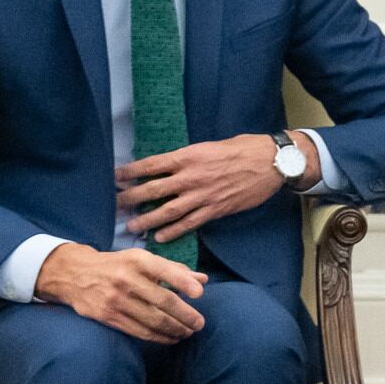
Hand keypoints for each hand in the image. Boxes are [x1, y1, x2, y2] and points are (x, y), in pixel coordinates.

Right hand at [35, 242, 207, 342]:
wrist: (75, 274)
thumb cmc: (118, 266)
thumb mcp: (142, 260)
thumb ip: (173, 270)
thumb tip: (202, 279)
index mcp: (137, 260)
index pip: (164, 270)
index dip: (184, 282)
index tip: (200, 294)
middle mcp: (126, 279)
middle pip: (163, 301)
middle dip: (186, 315)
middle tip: (199, 324)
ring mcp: (116, 299)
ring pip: (153, 320)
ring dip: (175, 330)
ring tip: (188, 332)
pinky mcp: (108, 316)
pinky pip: (139, 331)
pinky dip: (159, 337)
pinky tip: (171, 338)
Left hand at [116, 134, 288, 243]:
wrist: (270, 162)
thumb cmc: (242, 148)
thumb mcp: (209, 145)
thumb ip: (188, 157)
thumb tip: (168, 165)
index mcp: (188, 155)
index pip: (151, 165)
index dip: (130, 172)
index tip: (114, 177)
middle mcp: (191, 176)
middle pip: (153, 189)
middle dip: (130, 198)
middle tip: (114, 206)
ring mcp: (203, 195)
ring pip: (167, 210)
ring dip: (147, 220)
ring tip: (131, 227)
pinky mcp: (215, 209)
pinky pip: (190, 223)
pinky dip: (173, 231)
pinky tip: (160, 237)